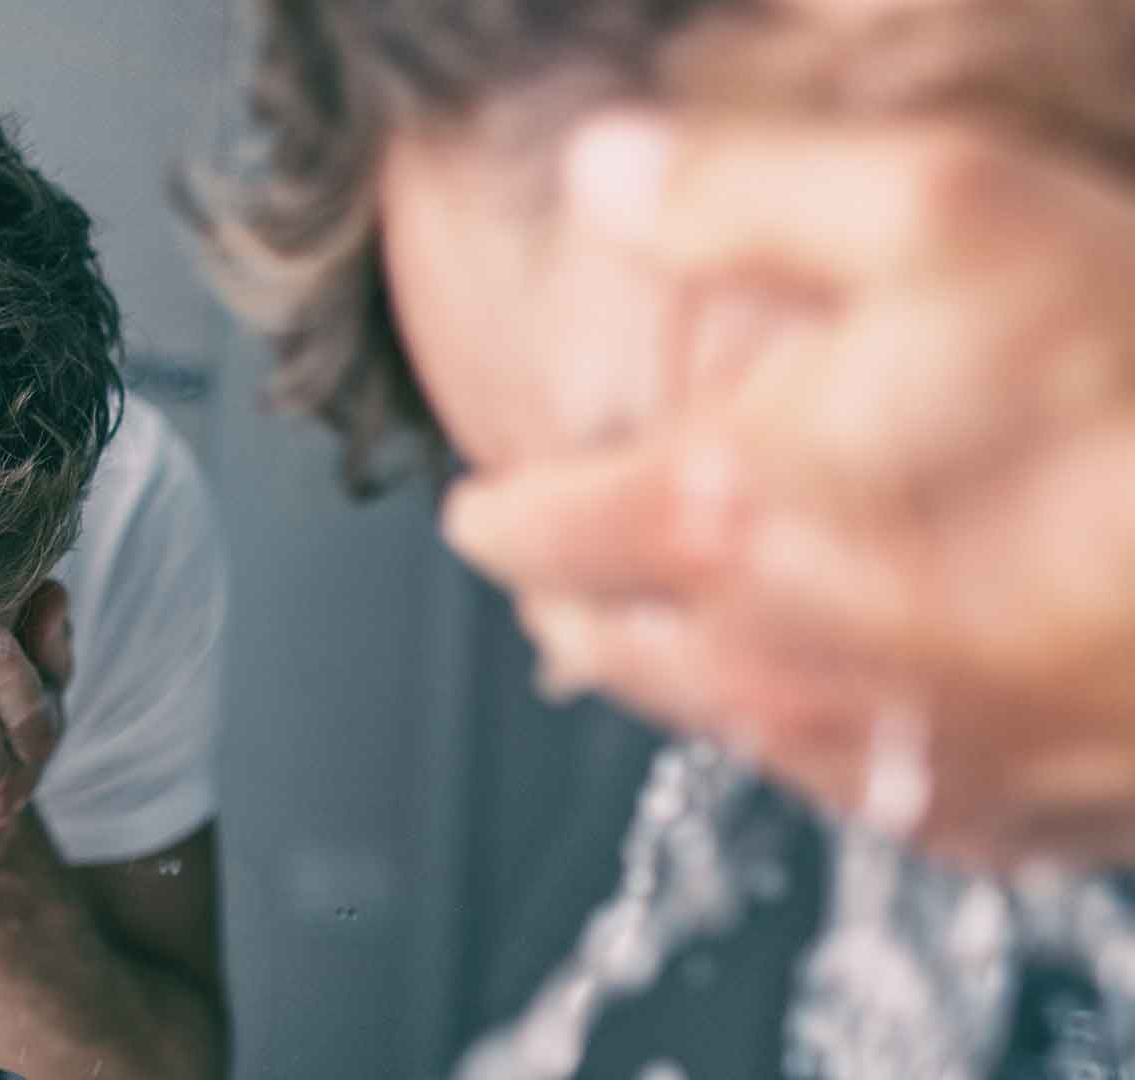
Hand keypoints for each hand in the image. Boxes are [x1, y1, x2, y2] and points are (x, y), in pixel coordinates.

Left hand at [443, 112, 1134, 868]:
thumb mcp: (939, 211)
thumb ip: (732, 193)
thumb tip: (595, 172)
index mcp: (721, 517)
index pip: (531, 532)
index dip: (490, 509)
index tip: (479, 500)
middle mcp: (769, 661)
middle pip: (601, 647)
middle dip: (566, 601)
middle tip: (557, 570)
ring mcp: (871, 757)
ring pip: (706, 723)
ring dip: (669, 668)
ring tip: (658, 630)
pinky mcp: (973, 814)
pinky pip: (837, 781)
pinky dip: (803, 729)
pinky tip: (832, 692)